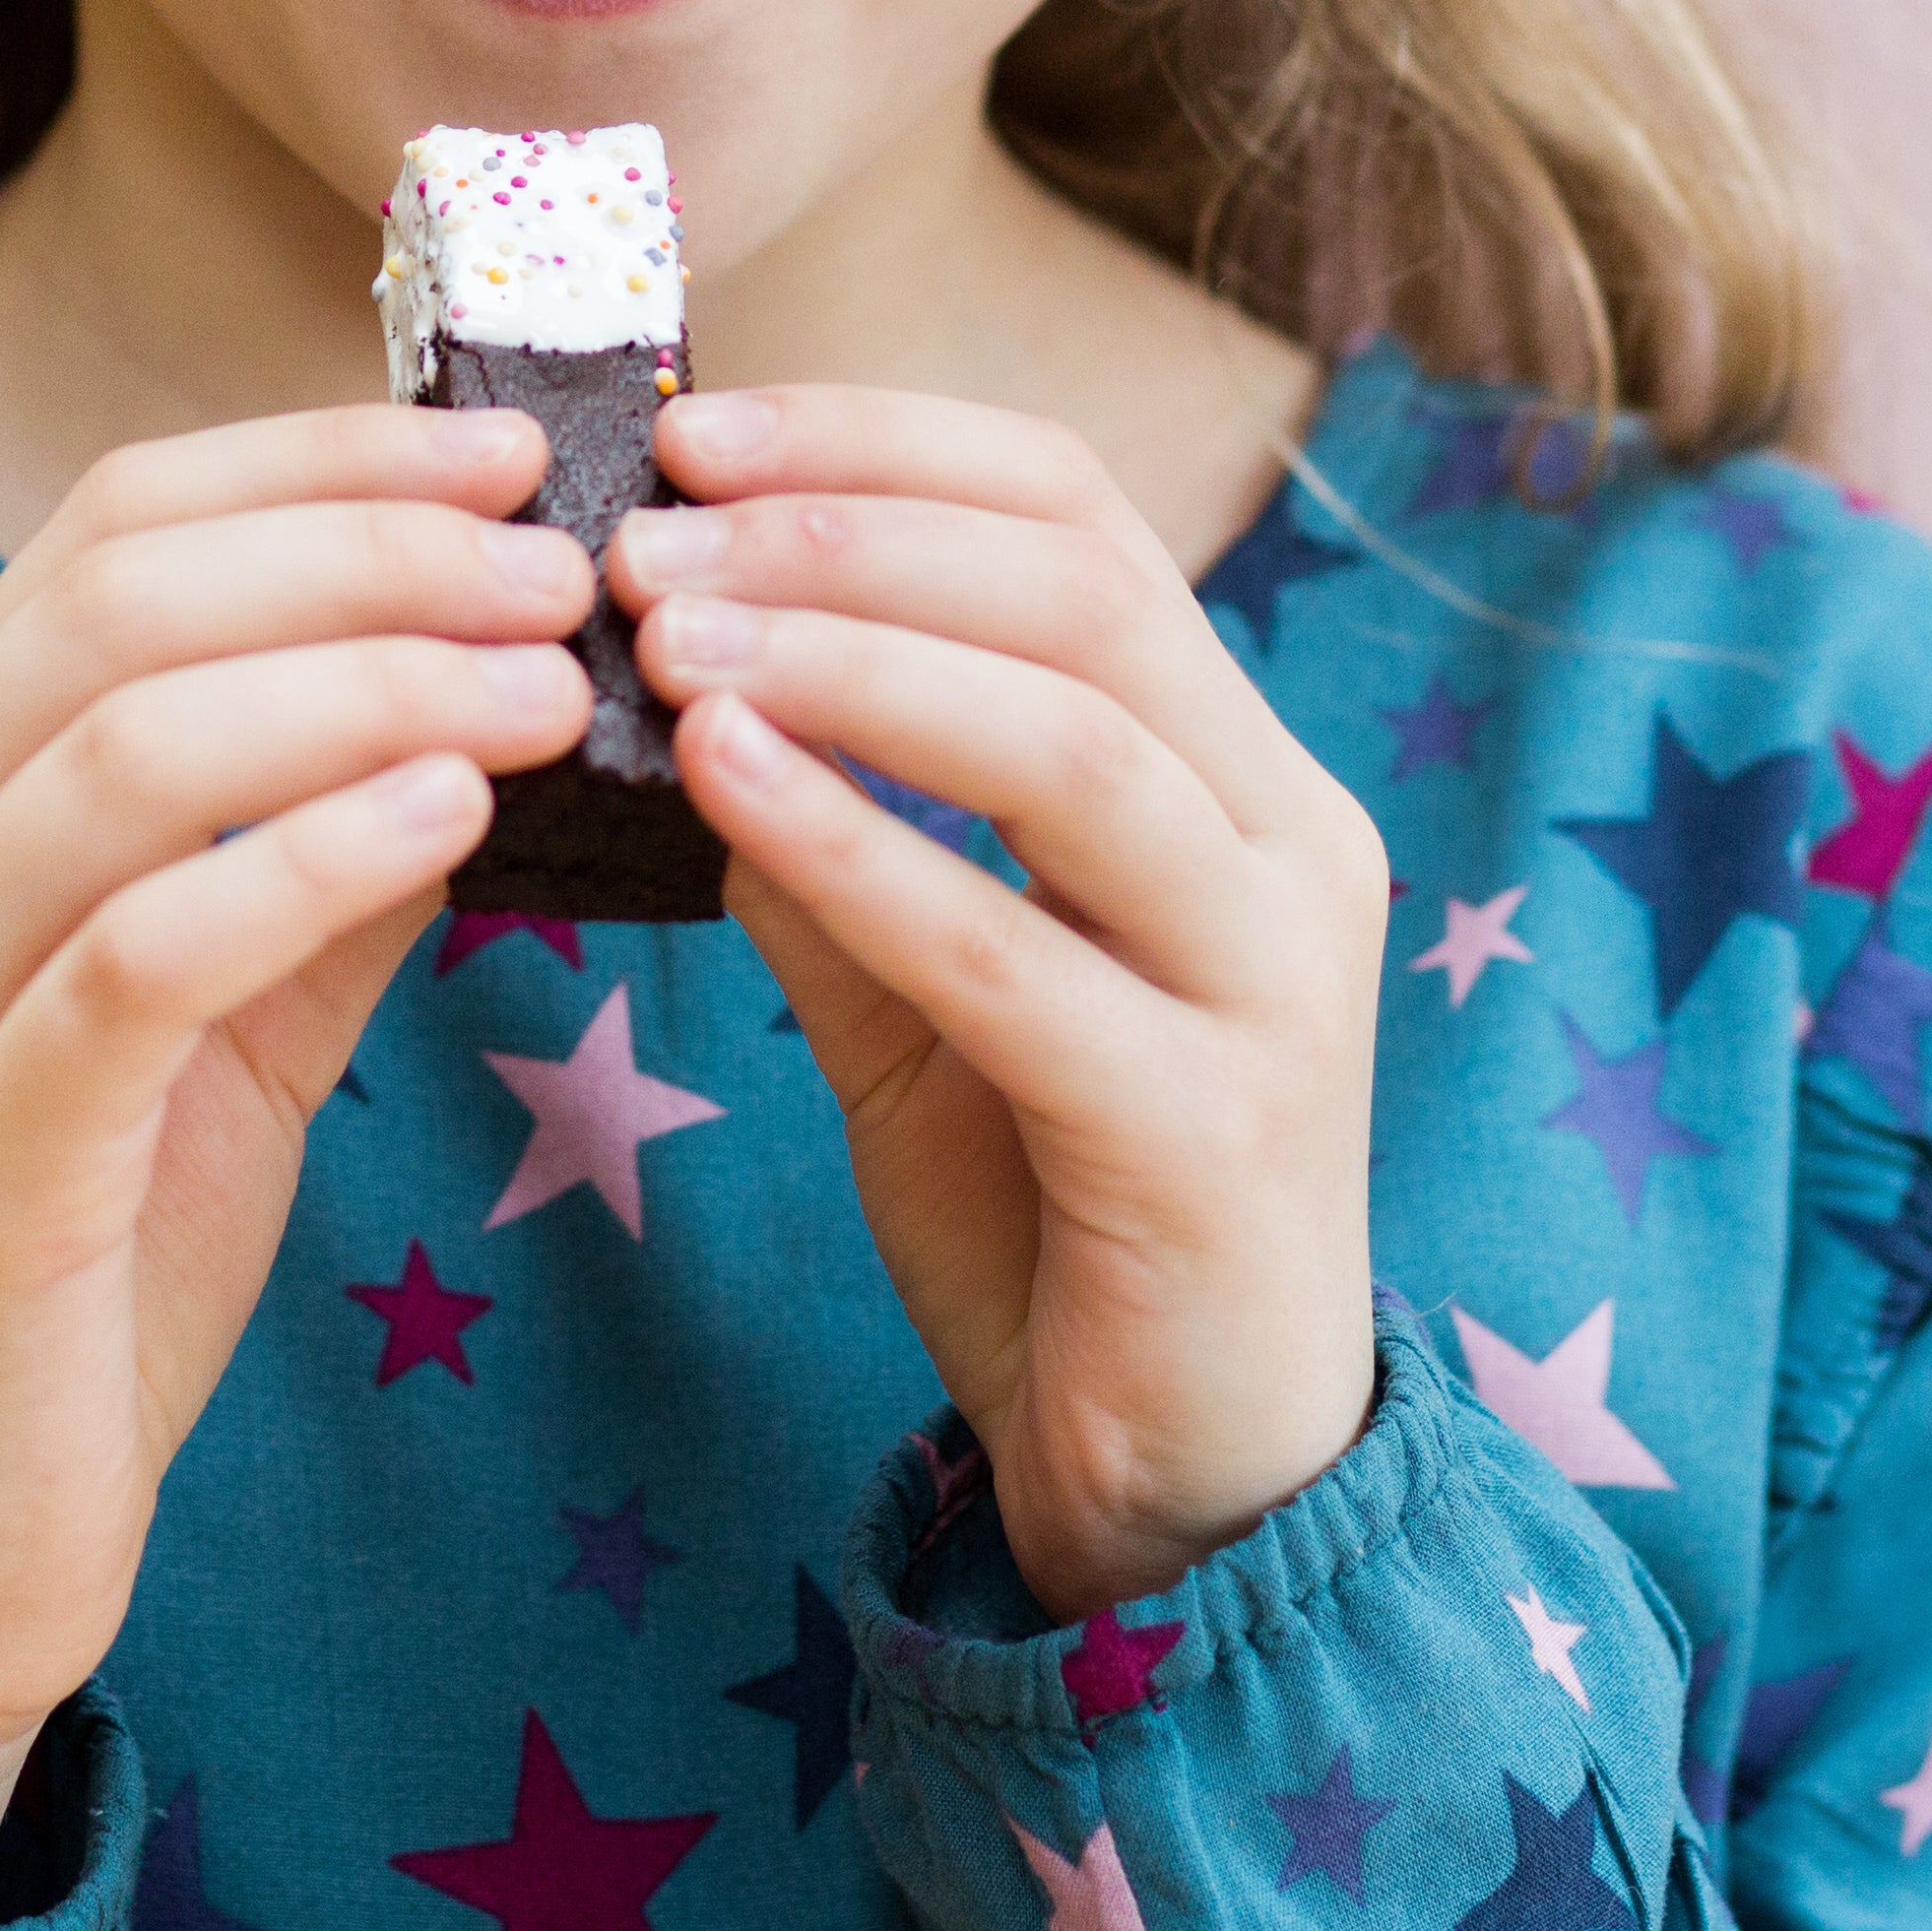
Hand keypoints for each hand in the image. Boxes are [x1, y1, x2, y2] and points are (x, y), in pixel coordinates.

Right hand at [0, 402, 595, 1914]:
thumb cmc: (82, 1262)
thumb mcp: (219, 1019)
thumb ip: (320, 856)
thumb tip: (499, 690)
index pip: (113, 528)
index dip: (319, 462)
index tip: (507, 455)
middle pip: (122, 601)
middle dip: (368, 550)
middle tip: (562, 566)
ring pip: (129, 748)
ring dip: (372, 681)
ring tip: (554, 678)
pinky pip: (141, 954)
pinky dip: (307, 854)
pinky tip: (453, 812)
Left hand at [609, 385, 1388, 1622]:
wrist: (1195, 1494)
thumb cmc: (1059, 1216)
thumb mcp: (927, 1005)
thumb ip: (836, 853)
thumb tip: (685, 704)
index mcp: (1237, 771)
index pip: (1081, 516)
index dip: (886, 446)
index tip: (691, 436)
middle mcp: (1290, 840)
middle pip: (1083, 594)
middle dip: (845, 533)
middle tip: (642, 537)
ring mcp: (1277, 982)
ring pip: (1071, 740)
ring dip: (849, 658)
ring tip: (663, 634)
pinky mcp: (1217, 1132)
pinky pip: (1017, 953)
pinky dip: (861, 848)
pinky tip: (719, 781)